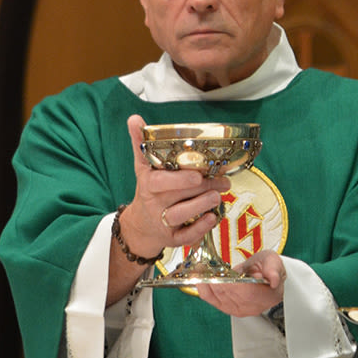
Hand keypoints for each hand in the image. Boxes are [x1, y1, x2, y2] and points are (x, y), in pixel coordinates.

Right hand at [120, 114, 231, 262]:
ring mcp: (163, 223)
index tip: (197, 175)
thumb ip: (141, 144)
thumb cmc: (150, 191)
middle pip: (178, 196)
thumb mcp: (143, 167)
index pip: (160, 182)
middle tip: (223, 181)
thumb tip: (134, 118)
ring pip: (181, 216)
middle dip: (203, 187)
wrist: (141, 226)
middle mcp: (155, 204)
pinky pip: (186, 237)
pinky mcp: (173, 239)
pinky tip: (213, 217)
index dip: (179, 179)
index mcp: (148, 185)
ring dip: (202, 205)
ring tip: (218, 196)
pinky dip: (200, 229)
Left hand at [197, 250, 285, 316]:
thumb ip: (274, 269)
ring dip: (208, 284)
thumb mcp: (274, 261)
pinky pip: (214, 302)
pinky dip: (205, 291)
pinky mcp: (229, 309)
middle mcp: (254, 307)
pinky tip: (199, 282)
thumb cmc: (268, 268)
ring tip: (201, 271)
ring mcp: (240, 310)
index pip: (248, 294)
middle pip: (230, 296)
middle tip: (206, 267)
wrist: (263, 274)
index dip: (234, 285)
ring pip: (220, 298)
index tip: (224, 274)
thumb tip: (274, 280)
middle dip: (217, 281)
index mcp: (269, 296)